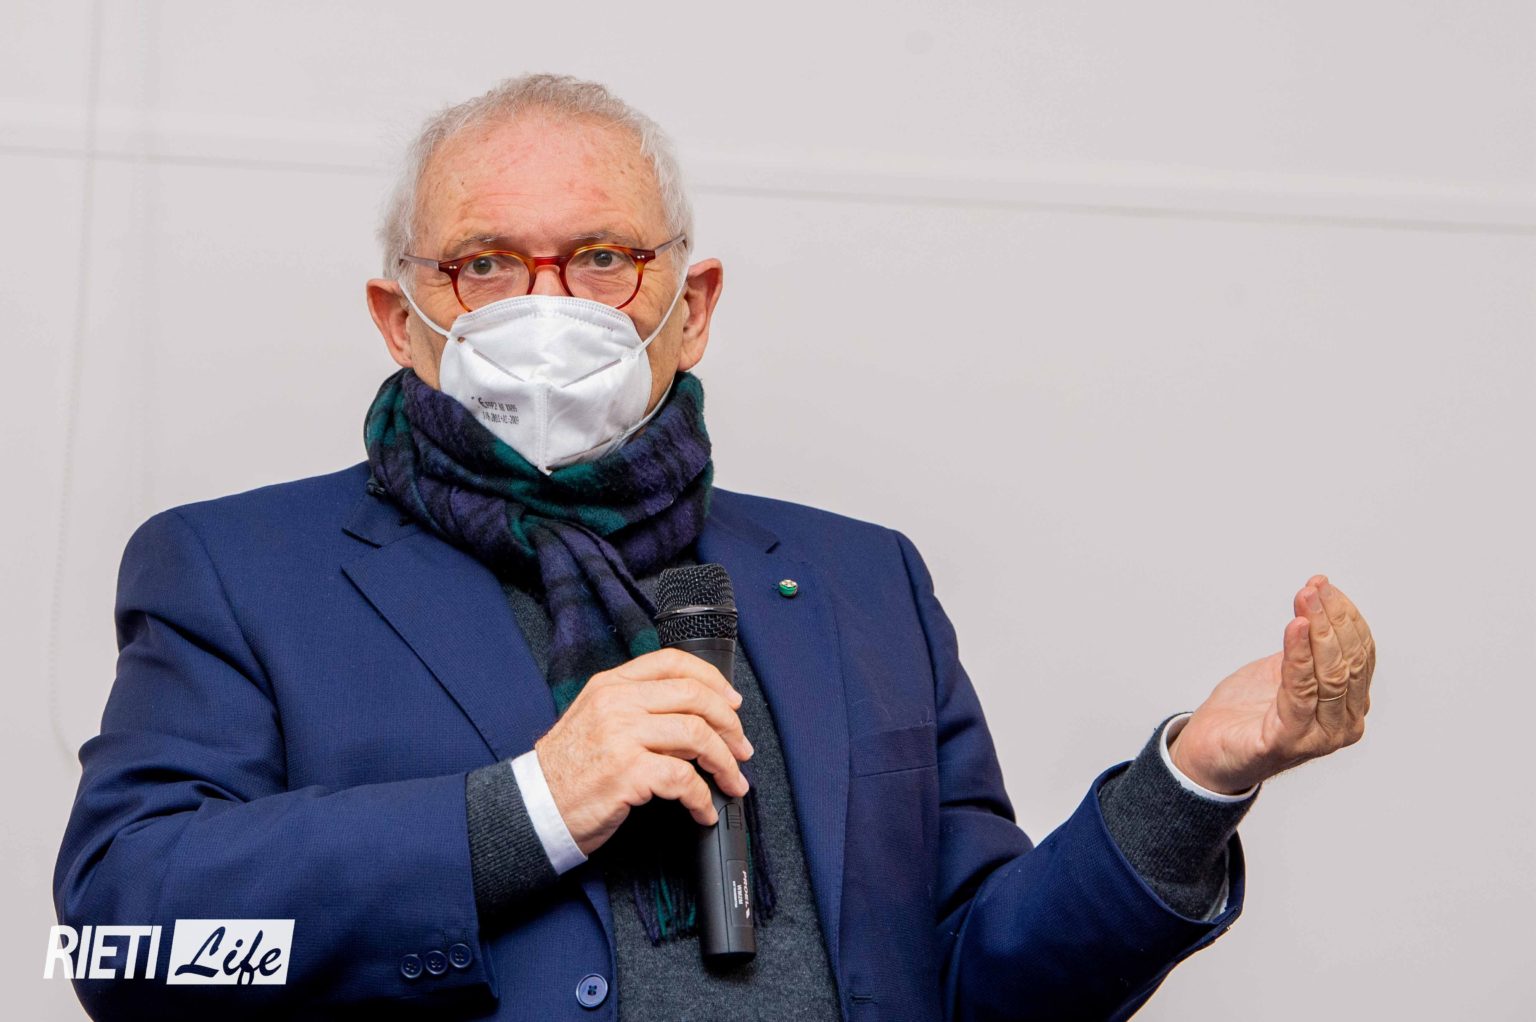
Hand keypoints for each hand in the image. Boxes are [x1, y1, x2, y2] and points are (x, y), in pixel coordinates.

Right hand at [534, 648, 754, 855]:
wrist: (536, 806)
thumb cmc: (568, 770)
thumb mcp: (594, 718)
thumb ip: (634, 706)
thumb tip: (692, 714)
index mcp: (611, 684)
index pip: (673, 662)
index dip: (713, 680)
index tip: (733, 703)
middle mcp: (617, 702)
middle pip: (695, 697)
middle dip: (730, 726)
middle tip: (741, 750)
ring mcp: (621, 735)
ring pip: (697, 735)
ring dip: (724, 763)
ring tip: (732, 782)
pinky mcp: (627, 772)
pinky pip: (684, 779)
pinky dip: (702, 798)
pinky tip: (703, 811)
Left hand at [1169, 575, 1375, 794]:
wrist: (1210, 751)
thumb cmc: (1249, 711)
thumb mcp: (1286, 669)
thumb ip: (1308, 644)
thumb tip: (1317, 596)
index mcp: (1349, 705)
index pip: (1361, 654)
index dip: (1345, 616)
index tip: (1323, 585)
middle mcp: (1343, 724)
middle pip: (1350, 662)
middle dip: (1333, 618)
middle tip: (1313, 588)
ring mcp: (1319, 737)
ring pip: (1331, 675)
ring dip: (1318, 630)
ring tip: (1304, 598)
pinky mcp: (1287, 741)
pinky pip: (1300, 691)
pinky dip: (1299, 655)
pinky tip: (1295, 627)